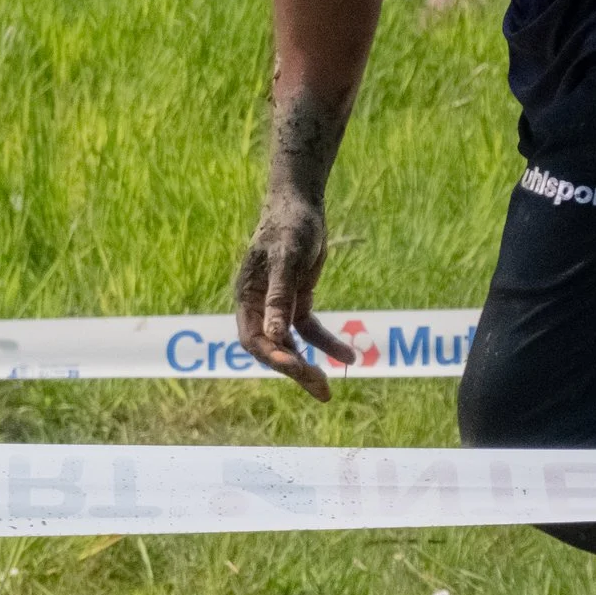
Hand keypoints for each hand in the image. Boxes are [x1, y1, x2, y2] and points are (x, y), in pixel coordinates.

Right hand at [233, 193, 355, 400]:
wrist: (302, 204)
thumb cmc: (289, 226)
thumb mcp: (286, 258)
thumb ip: (279, 296)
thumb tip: (273, 336)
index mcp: (247, 297)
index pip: (253, 339)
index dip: (273, 357)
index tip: (298, 368)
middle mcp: (259, 306)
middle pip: (272, 349)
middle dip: (294, 370)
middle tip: (321, 389)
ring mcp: (278, 306)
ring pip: (291, 345)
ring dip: (308, 366)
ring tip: (328, 390)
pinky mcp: (297, 301)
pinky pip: (309, 330)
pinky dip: (326, 344)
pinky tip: (348, 355)